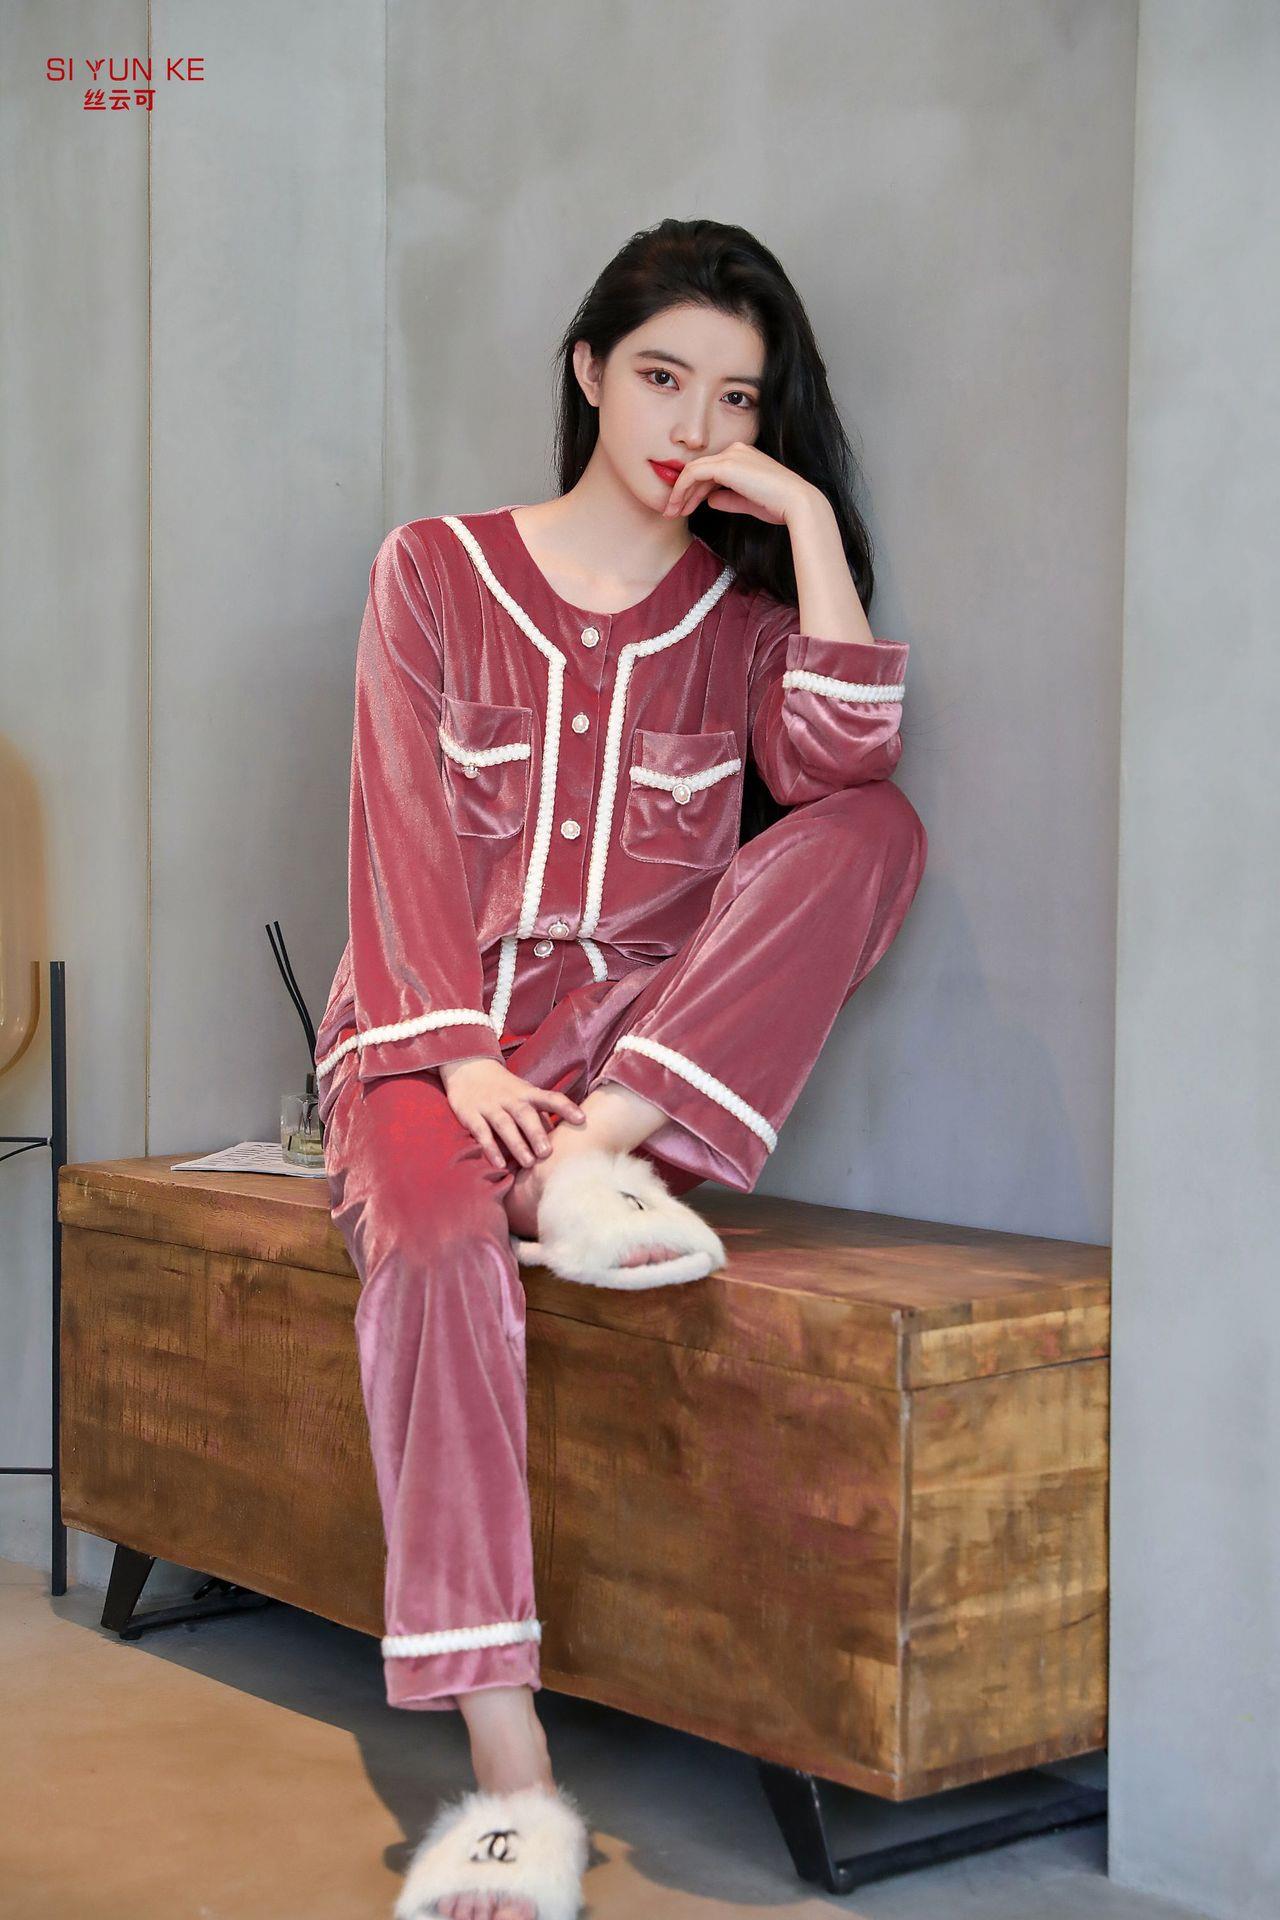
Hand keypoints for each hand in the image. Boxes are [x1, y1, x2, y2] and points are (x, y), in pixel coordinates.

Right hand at [437, 1057, 586, 1169]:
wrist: (469, 1069)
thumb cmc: (506, 1089)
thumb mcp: (525, 1095)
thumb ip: (542, 1115)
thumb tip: (564, 1138)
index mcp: (528, 1093)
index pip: (550, 1097)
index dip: (566, 1107)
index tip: (582, 1119)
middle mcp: (511, 1099)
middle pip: (525, 1114)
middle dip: (536, 1133)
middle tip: (548, 1153)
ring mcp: (490, 1106)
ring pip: (504, 1125)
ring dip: (517, 1144)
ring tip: (529, 1163)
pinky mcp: (471, 1114)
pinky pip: (481, 1132)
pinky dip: (490, 1148)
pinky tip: (500, 1164)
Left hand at [661, 441, 816, 526]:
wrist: (795, 502)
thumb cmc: (778, 504)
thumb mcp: (748, 502)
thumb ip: (728, 499)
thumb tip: (710, 501)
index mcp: (743, 457)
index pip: (711, 471)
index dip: (694, 491)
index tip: (685, 510)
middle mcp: (736, 450)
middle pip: (700, 470)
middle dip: (682, 492)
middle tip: (670, 512)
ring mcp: (730, 455)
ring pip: (693, 471)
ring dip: (679, 492)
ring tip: (670, 512)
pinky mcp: (725, 464)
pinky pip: (693, 473)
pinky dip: (681, 489)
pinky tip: (677, 504)